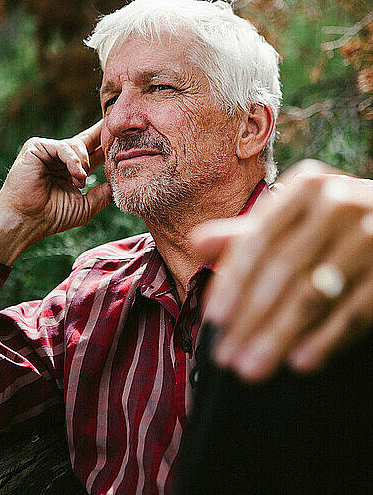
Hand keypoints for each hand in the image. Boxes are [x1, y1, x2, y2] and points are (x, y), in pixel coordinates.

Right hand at [0, 121, 111, 263]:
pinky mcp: (37, 147)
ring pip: (78, 144)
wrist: (27, 221)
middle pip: (88, 140)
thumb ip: (103, 194)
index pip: (95, 152)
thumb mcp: (86, 205)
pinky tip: (76, 174)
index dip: (108, 144)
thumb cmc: (52, 216)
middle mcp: (61, 157)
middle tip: (119, 129)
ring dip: (84, 164)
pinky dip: (72, 160)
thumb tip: (122, 184)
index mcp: (72, 169)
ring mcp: (49, 151)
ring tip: (80, 181)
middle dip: (103, 135)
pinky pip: (62, 146)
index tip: (127, 137)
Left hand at [192, 162, 372, 381]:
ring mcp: (370, 232)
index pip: (260, 239)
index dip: (234, 281)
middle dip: (250, 317)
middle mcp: (338, 202)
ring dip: (278, 335)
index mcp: (307, 185)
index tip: (213, 319)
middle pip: (283, 269)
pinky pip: (355, 310)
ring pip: (314, 293)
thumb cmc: (336, 225)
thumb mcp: (294, 220)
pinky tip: (300, 362)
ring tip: (252, 367)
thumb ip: (248, 233)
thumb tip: (197, 242)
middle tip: (227, 356)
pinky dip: (326, 339)